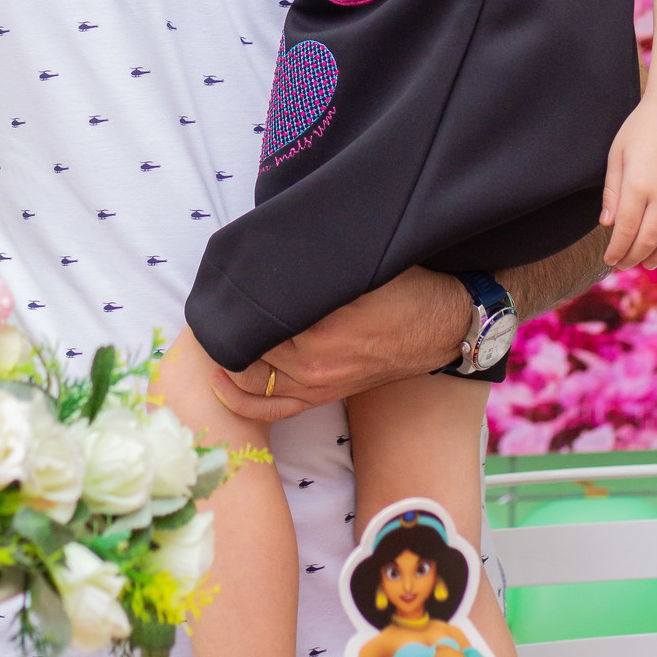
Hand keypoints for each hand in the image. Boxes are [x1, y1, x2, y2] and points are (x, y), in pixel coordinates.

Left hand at [208, 267, 471, 423]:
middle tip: (213, 300)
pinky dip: (238, 398)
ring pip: (249, 376)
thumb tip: (269, 248)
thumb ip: (312, 261)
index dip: (234, 298)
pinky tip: (219, 381)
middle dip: (227, 324)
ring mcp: (317, 385)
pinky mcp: (323, 395)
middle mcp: (313, 362)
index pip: (254, 316)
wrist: (443, 323)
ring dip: (229, 354)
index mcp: (319, 327)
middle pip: (246, 345)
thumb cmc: (403, 283)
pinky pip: (269, 409)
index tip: (223, 280)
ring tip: (214, 329)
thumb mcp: (358, 262)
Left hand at [599, 92, 656, 269]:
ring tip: (648, 262)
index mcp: (639, 184)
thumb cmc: (642, 127)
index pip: (626, 231)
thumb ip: (613, 191)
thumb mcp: (617, 154)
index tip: (610, 260)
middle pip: (649, 240)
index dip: (617, 250)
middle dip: (634, 258)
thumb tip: (608, 224)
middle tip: (624, 265)